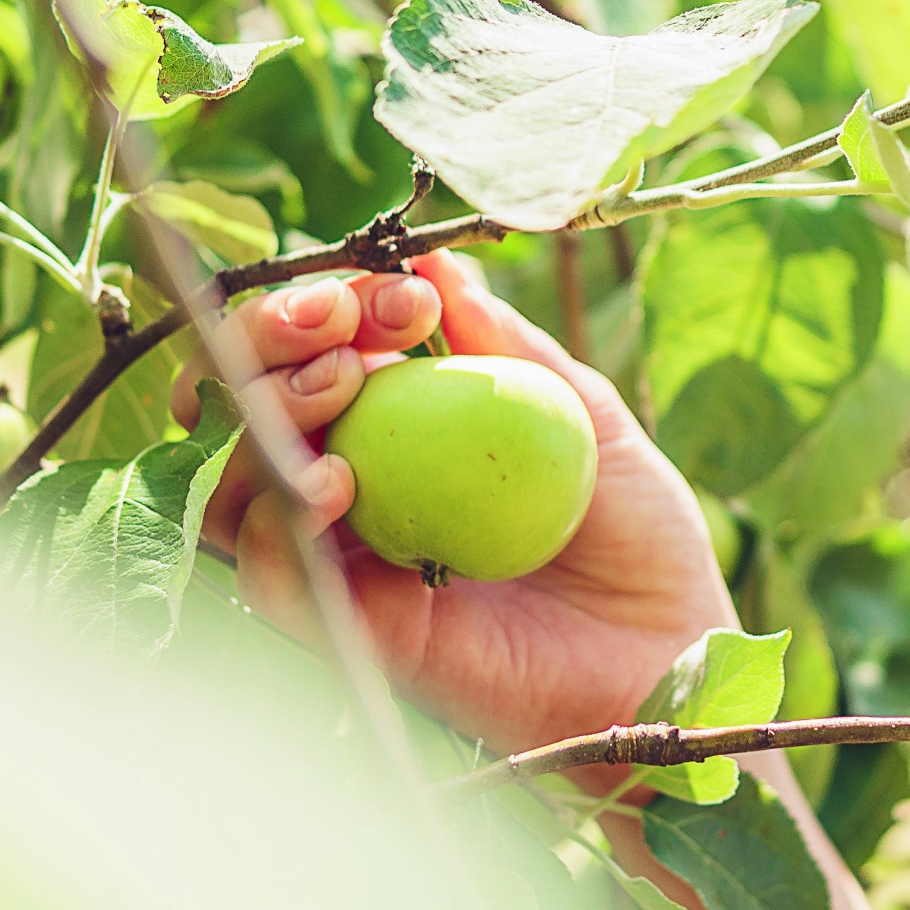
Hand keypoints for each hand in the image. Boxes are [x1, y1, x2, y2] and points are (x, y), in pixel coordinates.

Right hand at [178, 252, 735, 754]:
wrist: (673, 648)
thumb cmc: (639, 536)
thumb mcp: (583, 414)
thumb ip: (506, 345)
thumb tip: (435, 262)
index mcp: (401, 435)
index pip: (316, 354)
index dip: (332, 307)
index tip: (405, 295)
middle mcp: (355, 496)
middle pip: (248, 407)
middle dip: (268, 339)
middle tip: (339, 324)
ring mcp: (347, 564)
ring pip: (236, 485)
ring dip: (265, 416)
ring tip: (340, 385)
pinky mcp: (356, 634)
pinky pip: (271, 580)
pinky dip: (277, 521)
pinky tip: (331, 483)